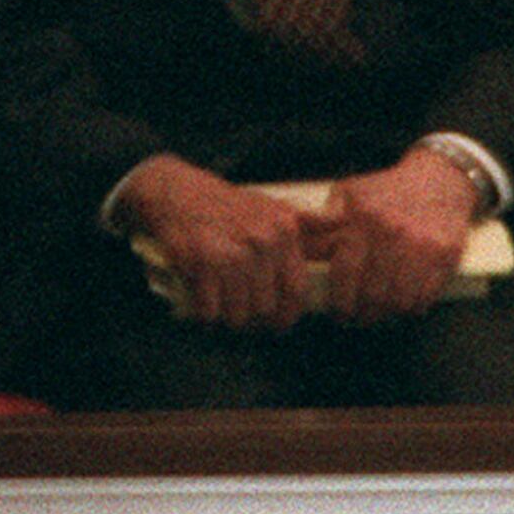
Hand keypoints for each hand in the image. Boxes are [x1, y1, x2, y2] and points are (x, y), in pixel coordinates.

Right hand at [119, 154, 316, 331]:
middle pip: (265, 309)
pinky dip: (204, 315)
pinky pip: (209, 312)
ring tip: (221, 305)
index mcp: (283, 230)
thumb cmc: (224, 204)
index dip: (286, 315)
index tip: (277, 324)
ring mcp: (230, 253)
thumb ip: (306, 220)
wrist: (173, 190)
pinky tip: (201, 301)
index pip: (296, 291)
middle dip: (252, 319)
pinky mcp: (199, 263)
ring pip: (238, 315)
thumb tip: (340, 222)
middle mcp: (260, 242)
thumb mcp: (269, 205)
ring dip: (227, 318)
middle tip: (240, 312)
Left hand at [301, 146, 479, 322]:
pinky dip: (412, 307)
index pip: (346, 273)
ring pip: (400, 301)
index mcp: (364, 218)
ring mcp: (422, 245)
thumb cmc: (386, 191)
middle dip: (362, 314)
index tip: (338, 314)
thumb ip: (324, 224)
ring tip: (378, 313)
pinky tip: (403, 303)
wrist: (438, 180)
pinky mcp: (445, 256)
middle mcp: (392, 232)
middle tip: (357, 319)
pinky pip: (425, 297)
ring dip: (387, 315)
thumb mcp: (349, 196)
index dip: (340, 302)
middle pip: (373, 294)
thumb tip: (298, 251)